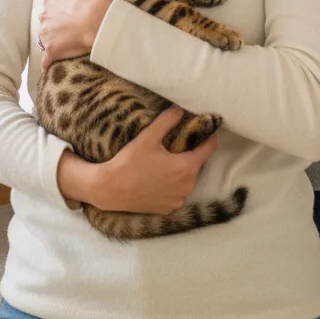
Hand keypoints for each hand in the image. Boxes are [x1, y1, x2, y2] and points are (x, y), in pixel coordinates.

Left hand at [39, 0, 112, 69]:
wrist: (97, 21)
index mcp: (50, 0)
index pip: (51, 3)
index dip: (61, 7)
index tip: (71, 11)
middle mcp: (44, 17)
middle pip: (47, 20)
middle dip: (55, 23)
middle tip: (71, 26)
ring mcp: (47, 35)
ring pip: (45, 38)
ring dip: (52, 40)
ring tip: (66, 42)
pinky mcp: (52, 51)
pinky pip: (46, 60)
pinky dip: (48, 62)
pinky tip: (50, 65)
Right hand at [94, 107, 217, 212]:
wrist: (110, 189)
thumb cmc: (129, 162)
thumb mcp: (148, 137)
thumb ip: (167, 120)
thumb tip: (180, 109)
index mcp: (186, 167)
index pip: (209, 148)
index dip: (208, 137)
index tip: (204, 129)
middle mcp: (187, 186)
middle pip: (196, 164)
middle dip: (188, 154)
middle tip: (173, 146)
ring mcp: (179, 199)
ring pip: (186, 179)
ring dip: (180, 171)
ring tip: (162, 163)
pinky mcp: (169, 209)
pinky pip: (177, 193)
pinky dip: (172, 185)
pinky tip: (157, 179)